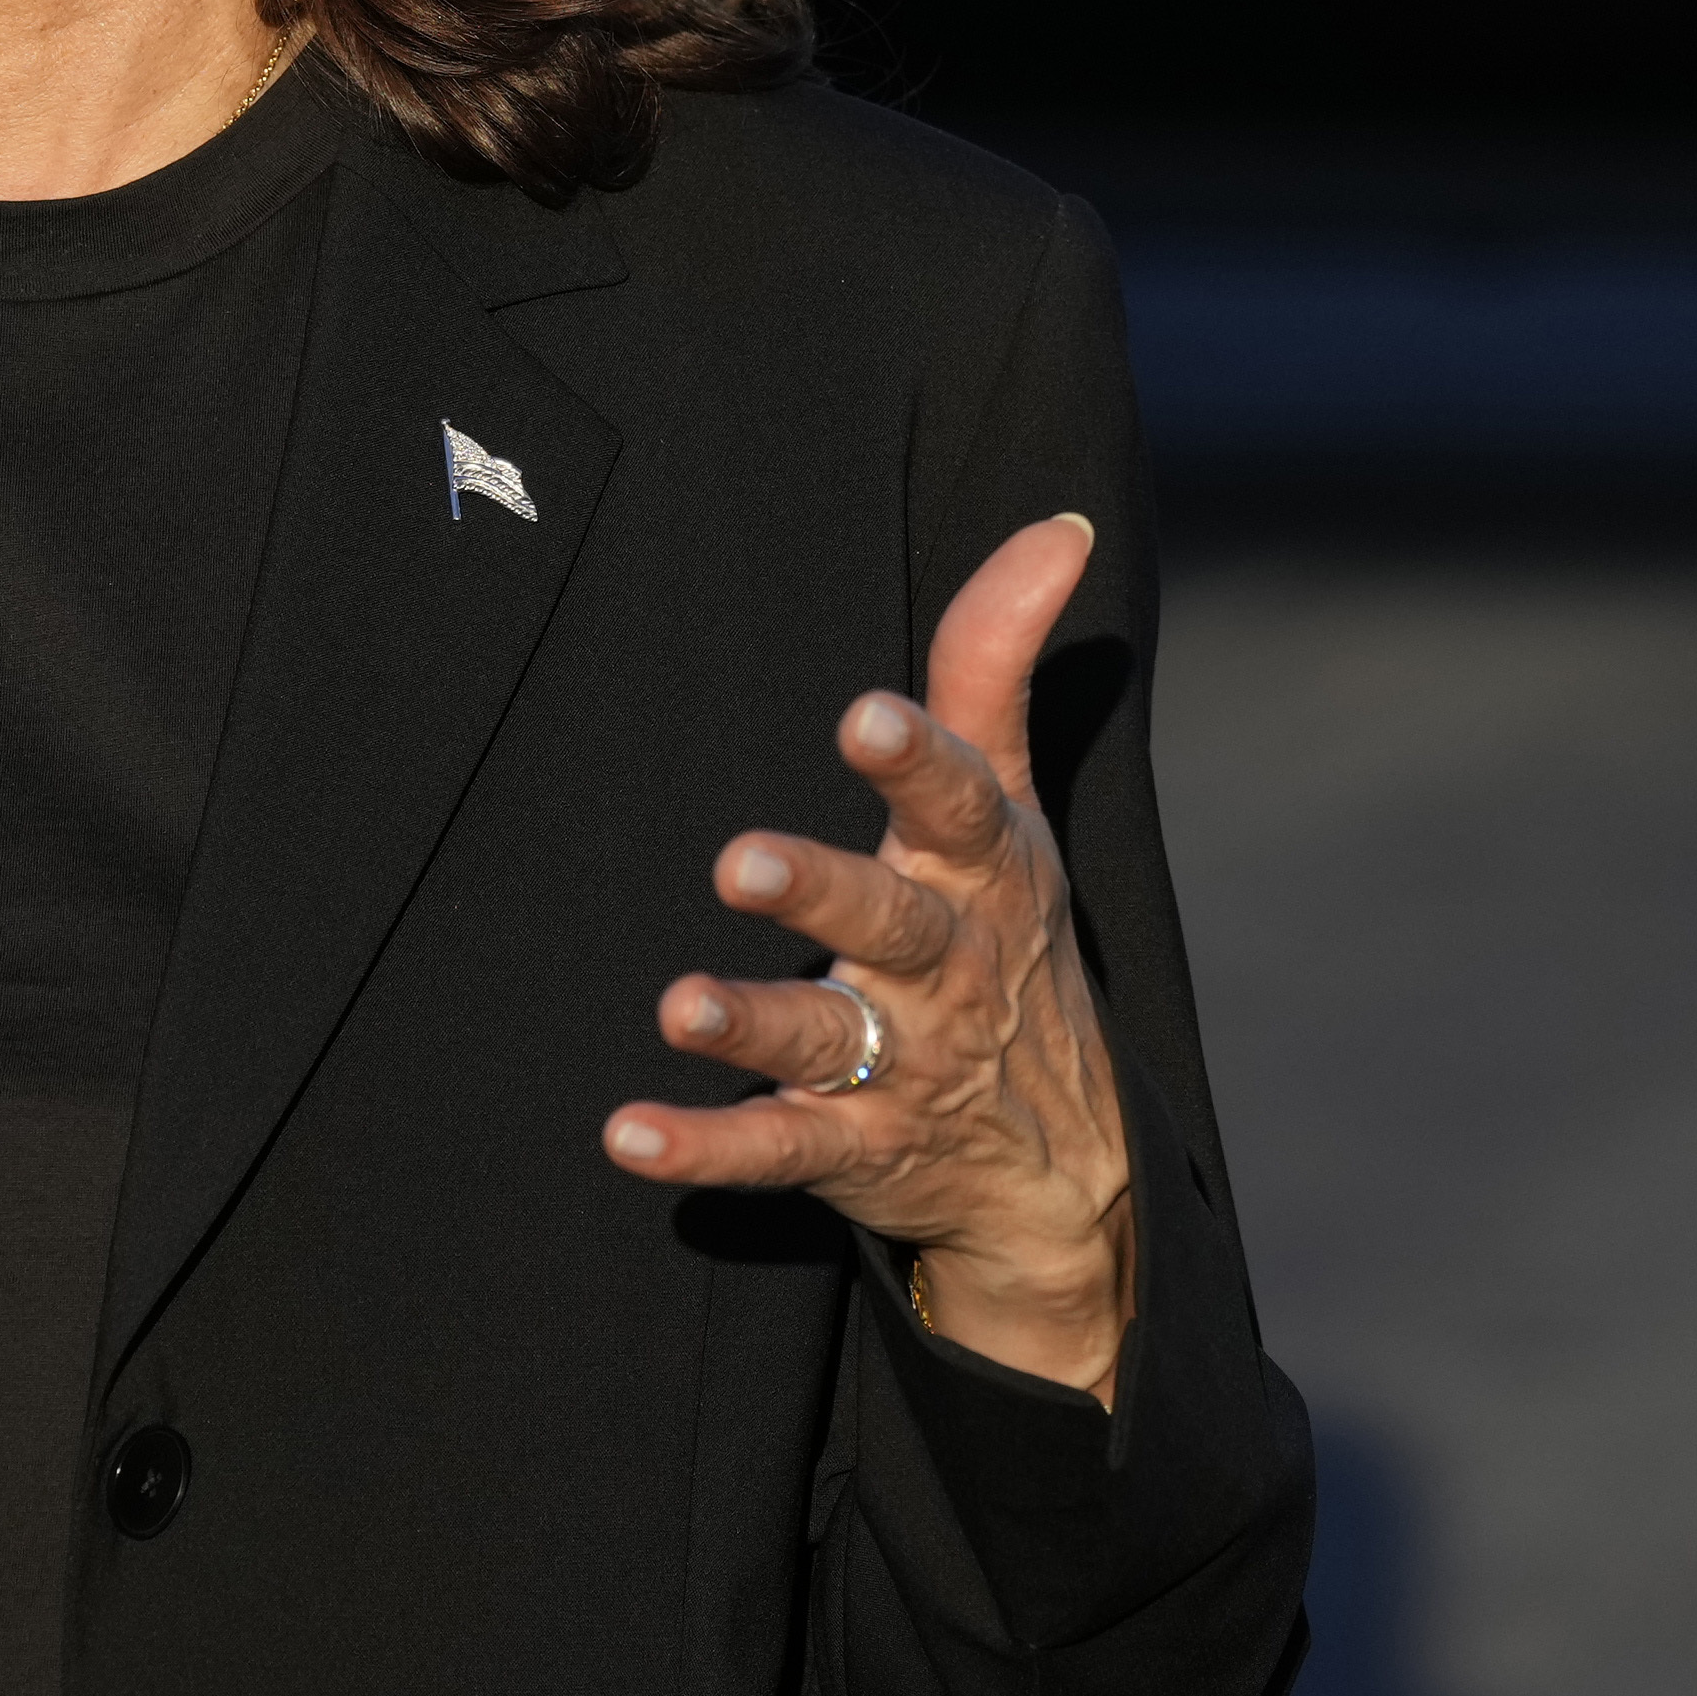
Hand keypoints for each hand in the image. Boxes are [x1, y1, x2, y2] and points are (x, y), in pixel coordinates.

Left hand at [604, 514, 1139, 1395]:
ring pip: (826, 1039)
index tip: (864, 717)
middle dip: (820, 893)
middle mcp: (946, 967)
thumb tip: (1059, 524)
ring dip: (752, 1023)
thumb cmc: (1008, 940)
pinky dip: (705, 1148)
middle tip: (738, 861)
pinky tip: (628, 1135)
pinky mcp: (853, 1147)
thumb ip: (995, 667)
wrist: (1067, 1171)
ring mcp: (901, 1065)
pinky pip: (777, 1149)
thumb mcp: (1014, 806)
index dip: (916, 762)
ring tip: (680, 1006)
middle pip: (888, 923)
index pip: (961, 806)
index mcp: (983, 873)